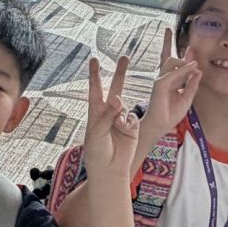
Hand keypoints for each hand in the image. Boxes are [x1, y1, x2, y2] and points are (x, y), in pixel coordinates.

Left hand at [81, 55, 140, 179]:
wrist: (110, 169)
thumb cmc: (97, 153)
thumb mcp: (96, 133)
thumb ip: (107, 114)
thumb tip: (118, 98)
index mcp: (95, 113)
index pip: (95, 89)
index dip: (95, 74)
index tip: (94, 59)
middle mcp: (109, 113)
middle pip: (115, 87)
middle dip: (120, 72)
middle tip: (125, 56)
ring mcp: (122, 119)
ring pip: (125, 104)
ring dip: (121, 107)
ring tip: (115, 125)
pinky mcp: (133, 127)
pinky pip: (132, 119)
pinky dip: (127, 125)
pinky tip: (123, 133)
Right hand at [143, 27, 201, 132]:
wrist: (160, 125)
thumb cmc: (171, 114)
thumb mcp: (187, 98)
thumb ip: (192, 84)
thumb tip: (198, 71)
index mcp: (171, 81)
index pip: (174, 64)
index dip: (183, 55)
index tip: (189, 46)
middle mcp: (164, 77)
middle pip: (166, 56)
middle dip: (166, 41)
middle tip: (167, 28)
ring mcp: (161, 79)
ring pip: (171, 60)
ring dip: (183, 60)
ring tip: (193, 63)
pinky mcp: (160, 84)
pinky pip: (173, 73)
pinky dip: (184, 70)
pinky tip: (192, 68)